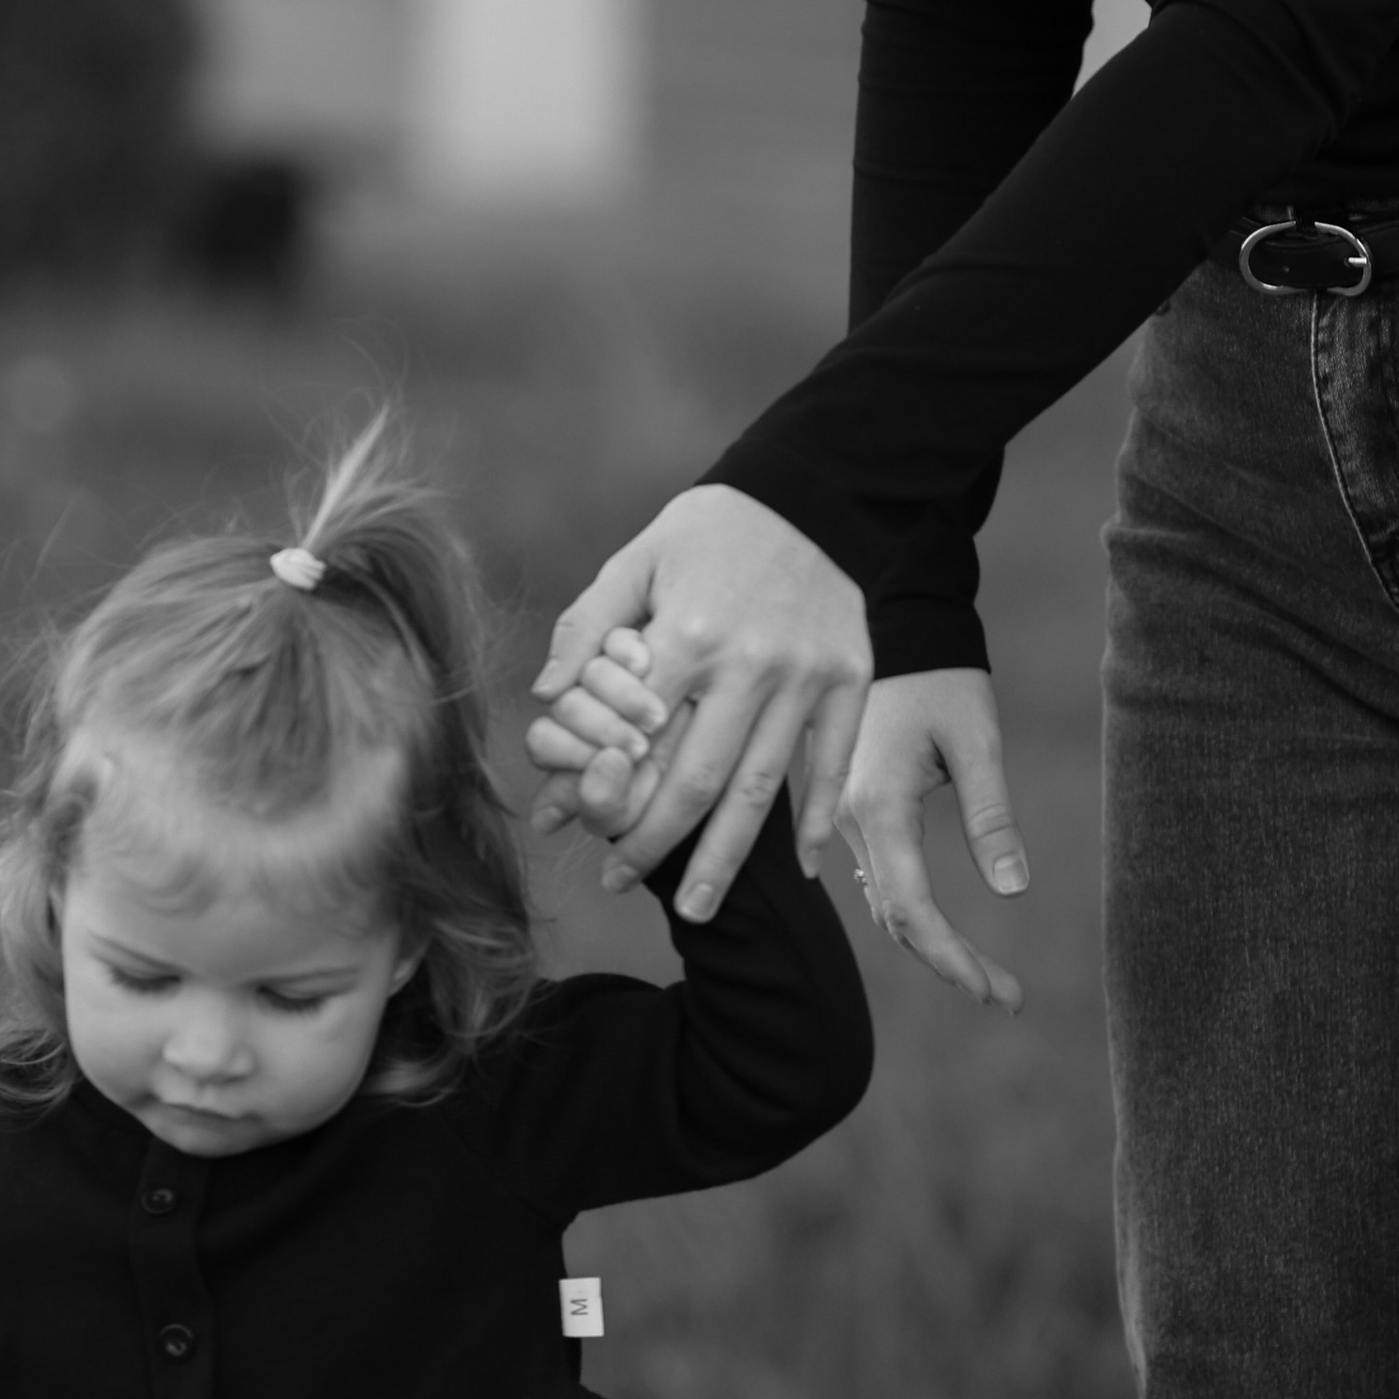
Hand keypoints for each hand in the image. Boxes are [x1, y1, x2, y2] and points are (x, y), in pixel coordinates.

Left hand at [531, 487, 871, 920]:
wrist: (818, 489)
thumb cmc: (712, 527)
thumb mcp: (637, 558)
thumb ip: (588, 628)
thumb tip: (547, 700)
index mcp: (691, 633)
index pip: (639, 738)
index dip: (606, 794)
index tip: (582, 835)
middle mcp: (752, 664)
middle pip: (697, 781)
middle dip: (655, 844)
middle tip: (623, 882)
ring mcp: (808, 677)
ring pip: (762, 788)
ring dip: (726, 857)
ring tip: (698, 909)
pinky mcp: (852, 680)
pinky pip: (831, 763)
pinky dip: (815, 819)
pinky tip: (794, 865)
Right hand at [838, 668, 1027, 1010]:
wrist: (895, 622)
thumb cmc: (941, 677)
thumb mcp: (977, 740)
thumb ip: (992, 816)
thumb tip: (1014, 891)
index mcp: (878, 807)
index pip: (913, 911)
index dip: (955, 960)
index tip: (1000, 994)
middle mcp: (849, 819)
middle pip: (896, 919)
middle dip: (952, 964)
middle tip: (1008, 999)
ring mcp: (842, 815)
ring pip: (883, 902)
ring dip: (932, 943)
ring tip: (988, 977)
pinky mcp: (849, 807)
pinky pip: (875, 878)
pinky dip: (908, 914)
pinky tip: (942, 934)